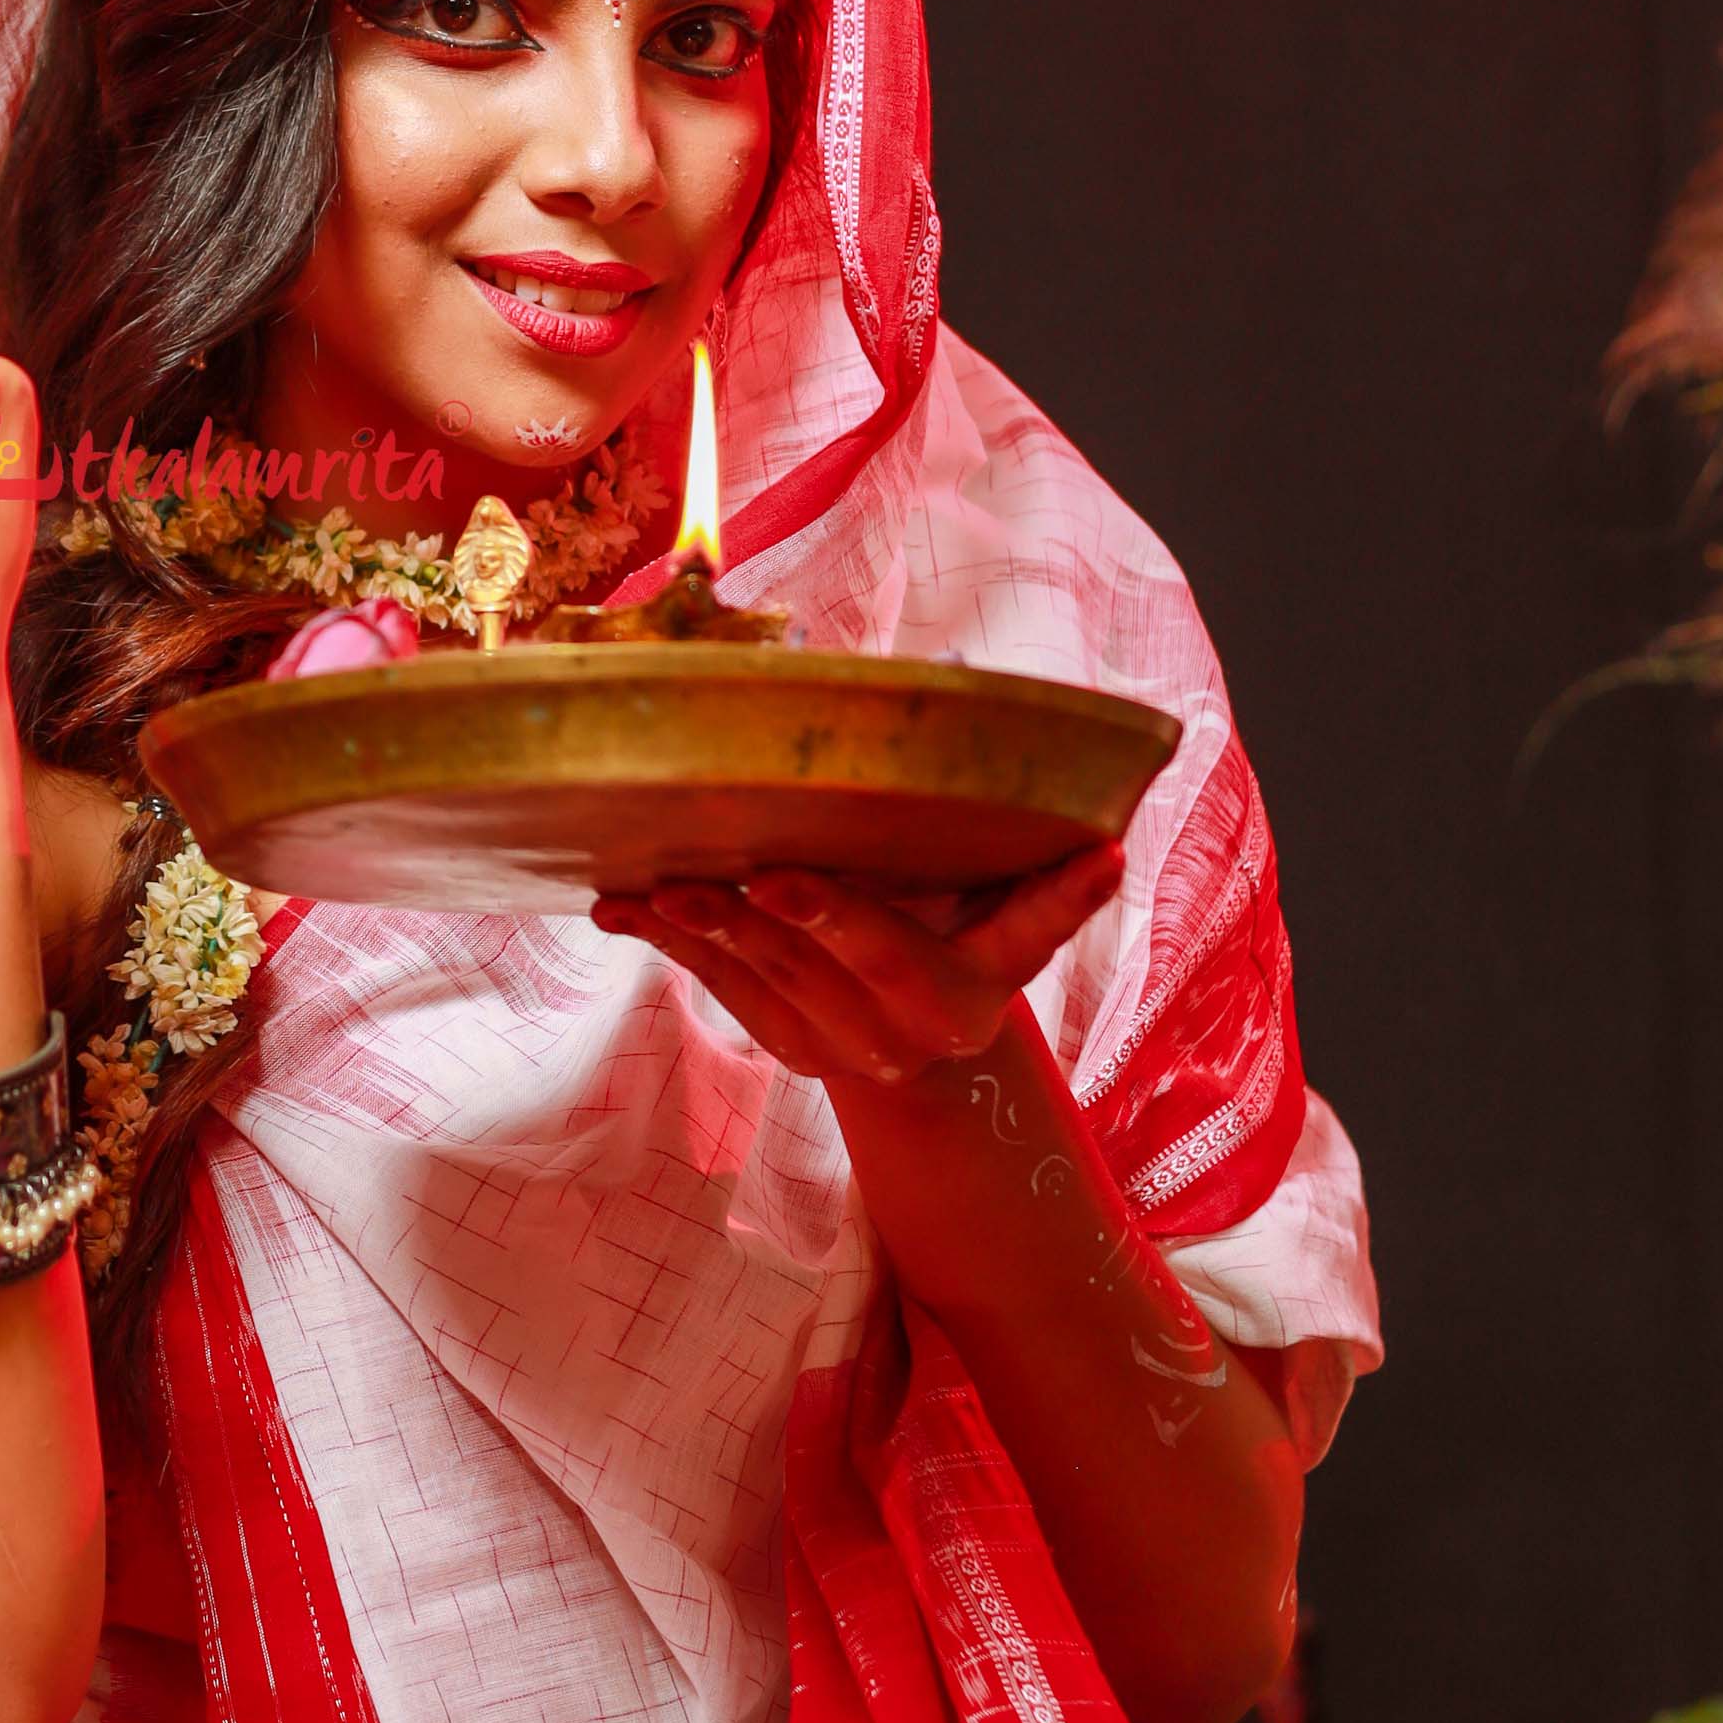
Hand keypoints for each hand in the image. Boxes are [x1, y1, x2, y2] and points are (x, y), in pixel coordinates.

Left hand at [592, 842, 1124, 1100]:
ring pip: (784, 978)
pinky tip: (619, 906)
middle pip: (880, 960)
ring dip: (721, 928)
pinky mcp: (785, 1044)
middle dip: (825, 919)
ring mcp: (850, 1043)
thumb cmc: (943, 918)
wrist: (911, 1035)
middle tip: (777, 876)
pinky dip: (668, 945)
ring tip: (671, 884)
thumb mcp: (973, 873)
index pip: (1033, 928)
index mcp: (990, 973)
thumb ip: (979, 810)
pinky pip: (721, 990)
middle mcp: (929, 1021)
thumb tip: (961, 679)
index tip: (1103, 856)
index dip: (1064, 898)